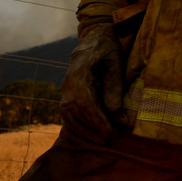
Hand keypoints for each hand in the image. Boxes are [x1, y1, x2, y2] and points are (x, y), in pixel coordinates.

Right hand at [60, 21, 124, 142]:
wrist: (93, 41)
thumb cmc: (108, 50)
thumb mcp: (117, 62)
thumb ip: (115, 85)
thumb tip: (113, 110)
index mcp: (80, 76)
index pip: (88, 105)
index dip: (99, 122)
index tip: (112, 133)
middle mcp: (68, 86)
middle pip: (78, 115)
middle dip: (94, 131)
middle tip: (112, 139)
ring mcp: (65, 91)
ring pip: (71, 118)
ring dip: (87, 132)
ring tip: (105, 139)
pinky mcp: (67, 96)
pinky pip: (69, 116)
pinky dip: (79, 127)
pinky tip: (93, 134)